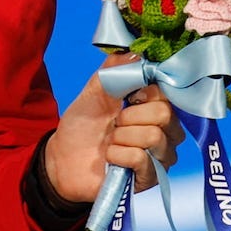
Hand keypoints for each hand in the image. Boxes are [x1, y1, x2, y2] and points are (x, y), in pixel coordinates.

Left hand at [42, 53, 182, 205]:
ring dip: (121, 137)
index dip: (144, 92)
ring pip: (154, 137)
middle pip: (165, 114)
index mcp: (156, 108)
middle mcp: (166, 132)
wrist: (62, 158)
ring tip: (111, 141)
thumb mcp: (94, 90)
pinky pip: (141, 159)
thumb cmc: (83, 124)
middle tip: (114, 123)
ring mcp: (160, 157)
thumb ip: (114, 69)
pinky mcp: (150, 179)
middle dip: (130, 116)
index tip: (127, 97)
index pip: (168, 92)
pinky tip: (110, 158)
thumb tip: (136, 51)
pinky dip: (118, 154)